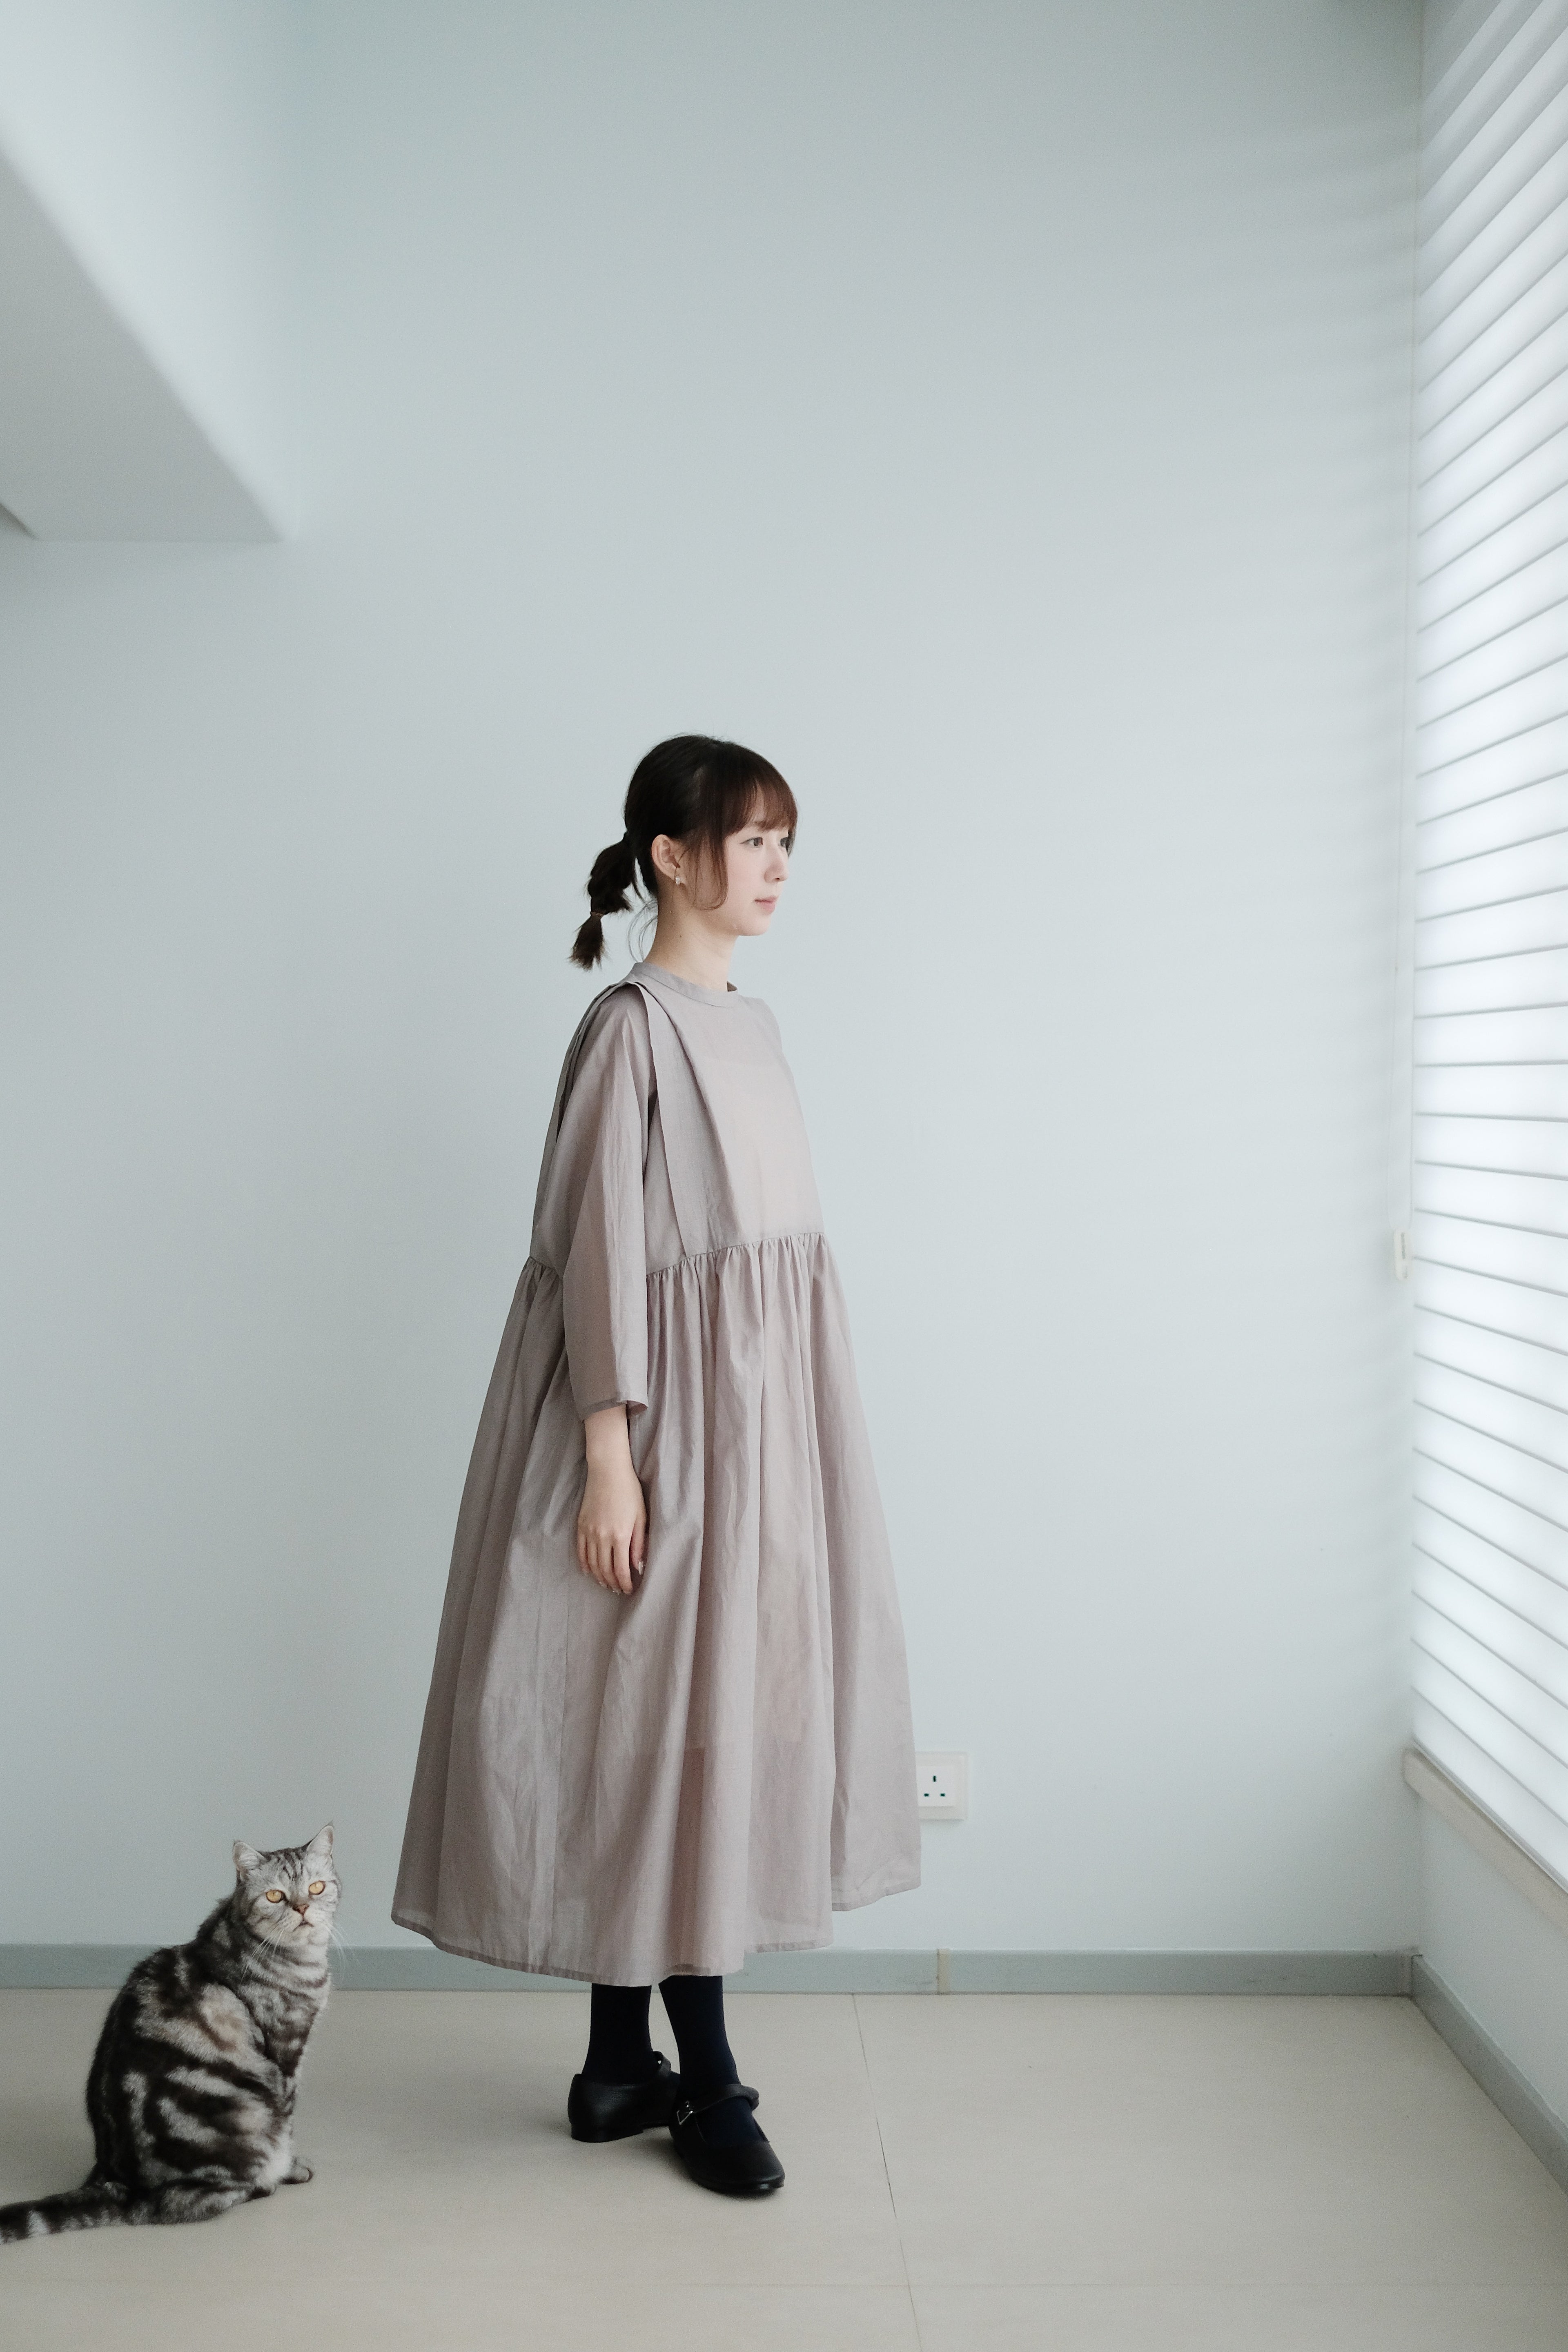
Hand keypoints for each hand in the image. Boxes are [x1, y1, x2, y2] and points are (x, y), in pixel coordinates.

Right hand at [576, 1406, 646, 1595]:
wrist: (608, 1471)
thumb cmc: (629, 1491)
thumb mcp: (641, 1517)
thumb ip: (639, 1543)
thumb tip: (638, 1566)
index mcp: (620, 1535)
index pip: (621, 1569)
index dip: (624, 1583)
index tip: (629, 1589)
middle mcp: (602, 1536)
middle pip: (605, 1569)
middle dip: (612, 1583)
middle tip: (618, 1590)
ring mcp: (589, 1531)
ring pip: (592, 1563)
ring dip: (599, 1576)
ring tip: (606, 1583)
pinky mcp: (580, 1525)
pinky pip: (580, 1551)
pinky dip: (584, 1564)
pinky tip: (589, 1571)